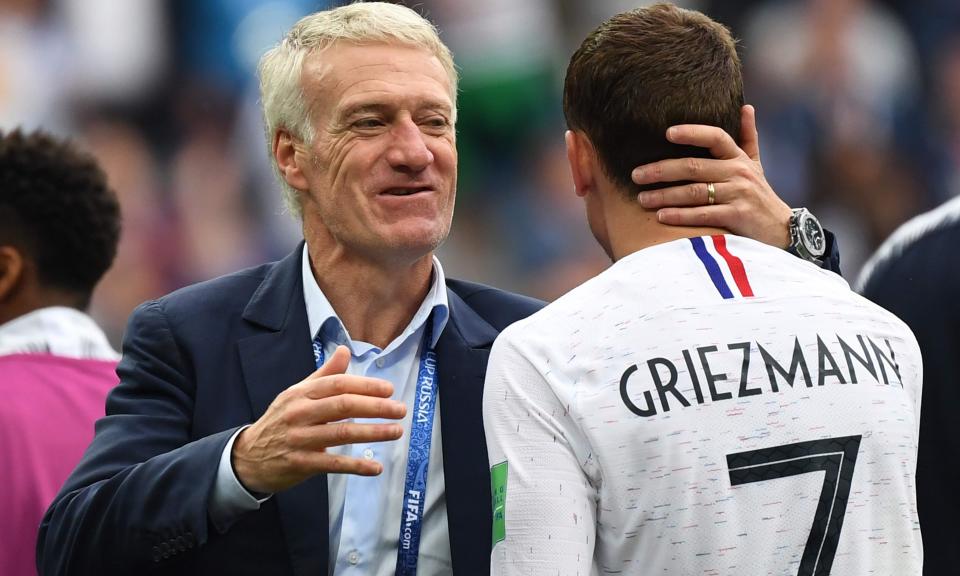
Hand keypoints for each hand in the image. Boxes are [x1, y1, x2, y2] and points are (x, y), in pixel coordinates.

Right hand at [232, 346, 405, 493]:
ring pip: (342, 433)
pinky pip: (334, 463)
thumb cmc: (280, 422)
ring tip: (396, 431)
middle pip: (343, 406)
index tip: (389, 390)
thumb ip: (324, 375)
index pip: (338, 384)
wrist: (247, 457)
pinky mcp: (301, 463)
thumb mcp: (297, 394)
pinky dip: (356, 465)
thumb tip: (344, 350)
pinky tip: (375, 467)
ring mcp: (300, 439)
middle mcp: (300, 413)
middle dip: (376, 407)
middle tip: (400, 410)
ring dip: (373, 433)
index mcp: (301, 393)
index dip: (365, 386)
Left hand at [632, 105, 791, 248]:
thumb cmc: (759, 195)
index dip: (692, 133)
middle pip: (693, 166)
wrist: (783, 230)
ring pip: (693, 192)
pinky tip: (661, 217)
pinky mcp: (737, 217)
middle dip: (661, 170)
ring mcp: (738, 194)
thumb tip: (746, 107)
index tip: (667, 133)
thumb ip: (747, 137)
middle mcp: (738, 173)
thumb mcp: (755, 165)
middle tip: (636, 175)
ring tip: (642, 199)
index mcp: (738, 158)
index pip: (715, 137)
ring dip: (664, 195)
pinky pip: (702, 214)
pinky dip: (680, 216)